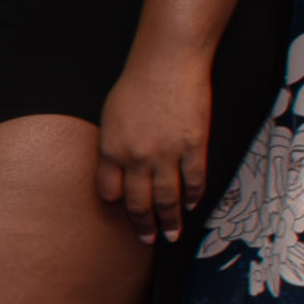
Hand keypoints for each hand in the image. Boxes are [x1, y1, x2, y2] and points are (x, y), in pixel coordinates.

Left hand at [92, 47, 218, 245]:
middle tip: (148, 240)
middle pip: (138, 202)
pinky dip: (193, 196)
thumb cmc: (136, 84)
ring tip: (173, 236)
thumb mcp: (111, 117)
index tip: (123, 213)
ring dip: (170, 220)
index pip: (109, 191)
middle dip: (143, 225)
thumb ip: (114, 146)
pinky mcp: (193, 146)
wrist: (168, 63)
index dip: (117, 205)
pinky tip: (192, 205)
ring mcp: (166, 154)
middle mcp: (136, 157)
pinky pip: (193, 180)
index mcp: (111, 149)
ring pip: (167, 198)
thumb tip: (120, 170)